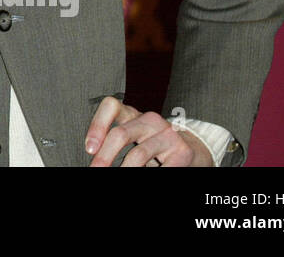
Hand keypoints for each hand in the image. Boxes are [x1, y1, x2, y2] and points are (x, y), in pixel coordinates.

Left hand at [84, 96, 214, 166]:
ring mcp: (168, 135)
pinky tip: (144, 176)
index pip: (111, 106)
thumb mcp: (135, 137)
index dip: (97, 125)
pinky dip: (147, 175)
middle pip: (121, 133)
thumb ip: (115, 143)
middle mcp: (150, 120)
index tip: (89, 149)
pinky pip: (161, 168)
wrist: (193, 149)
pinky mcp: (182, 152)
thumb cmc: (155, 145)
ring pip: (138, 154)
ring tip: (119, 177)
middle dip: (105, 156)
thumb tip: (96, 161)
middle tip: (96, 169)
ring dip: (125, 170)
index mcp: (134, 115)